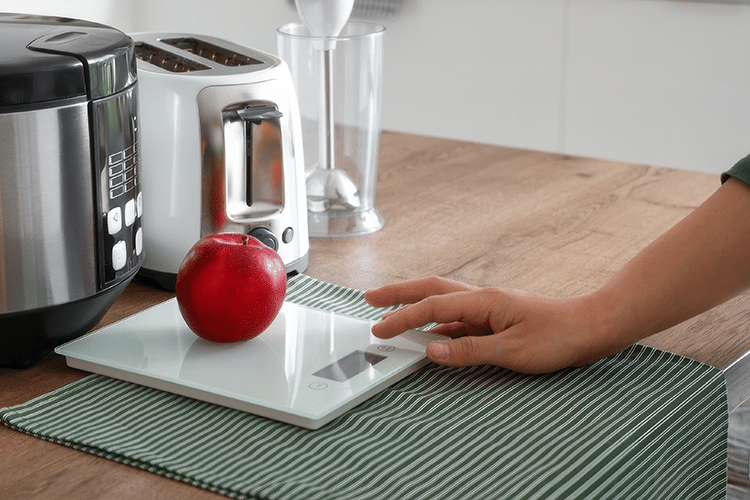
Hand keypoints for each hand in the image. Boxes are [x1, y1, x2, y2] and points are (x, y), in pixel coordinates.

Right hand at [365, 276, 622, 372]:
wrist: (589, 328)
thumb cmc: (557, 337)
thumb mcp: (512, 350)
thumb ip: (470, 350)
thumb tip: (431, 350)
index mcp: (483, 302)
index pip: (432, 309)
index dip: (402, 318)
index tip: (378, 329)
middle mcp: (481, 299)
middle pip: (430, 290)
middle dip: (398, 293)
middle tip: (370, 298)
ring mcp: (488, 308)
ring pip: (442, 301)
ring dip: (414, 303)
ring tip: (390, 311)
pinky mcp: (494, 319)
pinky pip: (457, 319)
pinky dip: (436, 323)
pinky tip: (428, 335)